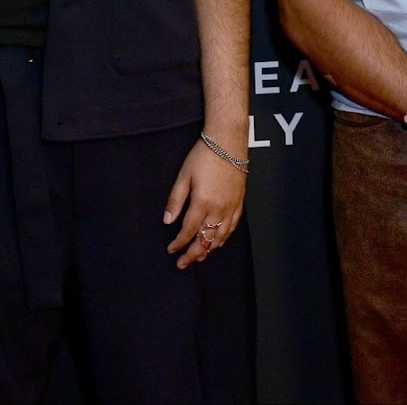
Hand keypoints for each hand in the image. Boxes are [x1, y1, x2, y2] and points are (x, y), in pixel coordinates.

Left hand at [163, 140, 246, 269]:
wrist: (229, 142)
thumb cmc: (205, 155)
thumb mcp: (184, 176)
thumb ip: (175, 200)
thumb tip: (167, 220)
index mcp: (202, 203)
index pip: (188, 231)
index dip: (178, 244)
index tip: (171, 250)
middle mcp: (218, 209)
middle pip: (205, 240)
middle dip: (193, 254)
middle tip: (183, 263)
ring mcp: (231, 207)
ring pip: (220, 237)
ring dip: (208, 249)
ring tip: (199, 257)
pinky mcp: (239, 203)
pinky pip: (232, 227)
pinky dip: (223, 238)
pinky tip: (217, 242)